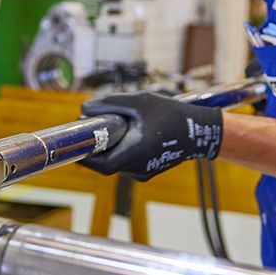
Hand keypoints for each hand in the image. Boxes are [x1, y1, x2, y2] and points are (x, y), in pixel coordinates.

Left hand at [79, 91, 222, 179]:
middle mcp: (138, 168)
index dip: (84, 157)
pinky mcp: (148, 170)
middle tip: (91, 125)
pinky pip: (127, 161)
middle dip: (97, 145)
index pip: (101, 165)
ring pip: (117, 161)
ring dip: (111, 145)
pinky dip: (122, 148)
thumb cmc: (172, 114)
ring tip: (117, 124)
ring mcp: (143, 172)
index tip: (74, 144)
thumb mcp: (140, 101)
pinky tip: (130, 132)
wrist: (201, 131)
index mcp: (135, 153)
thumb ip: (111, 104)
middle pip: (107, 161)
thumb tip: (84, 109)